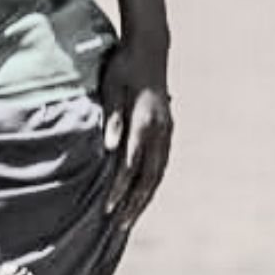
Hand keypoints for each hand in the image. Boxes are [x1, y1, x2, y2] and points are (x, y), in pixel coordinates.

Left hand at [100, 43, 172, 228]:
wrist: (150, 49)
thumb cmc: (123, 67)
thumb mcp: (110, 88)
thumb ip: (111, 118)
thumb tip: (109, 148)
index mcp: (144, 121)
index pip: (131, 165)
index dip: (119, 189)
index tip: (106, 208)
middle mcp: (160, 130)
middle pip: (149, 176)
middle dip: (133, 203)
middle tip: (118, 226)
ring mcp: (167, 131)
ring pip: (158, 173)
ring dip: (144, 198)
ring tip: (129, 218)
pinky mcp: (167, 130)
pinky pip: (161, 164)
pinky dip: (152, 183)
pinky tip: (142, 195)